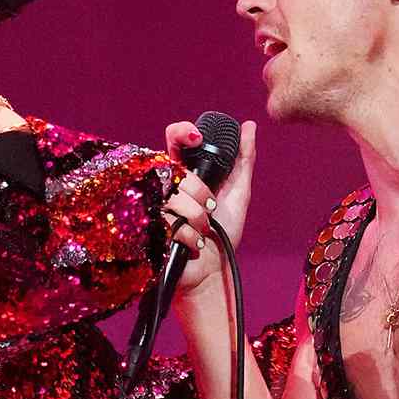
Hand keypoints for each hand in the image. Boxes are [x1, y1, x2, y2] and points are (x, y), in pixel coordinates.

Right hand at [160, 118, 256, 304]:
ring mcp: (155, 208)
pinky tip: (193, 244)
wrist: (213, 271)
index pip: (174, 140)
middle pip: (177, 171)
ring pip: (174, 198)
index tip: (197, 137)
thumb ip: (243, 160)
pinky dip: (190, 236)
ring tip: (203, 230)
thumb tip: (249, 126)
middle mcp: (165, 186)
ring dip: (198, 217)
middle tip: (211, 209)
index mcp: (184, 173)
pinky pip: (170, 223)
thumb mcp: (238, 194)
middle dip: (201, 192)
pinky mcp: (149, 230)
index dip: (182, 132)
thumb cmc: (223, 235)